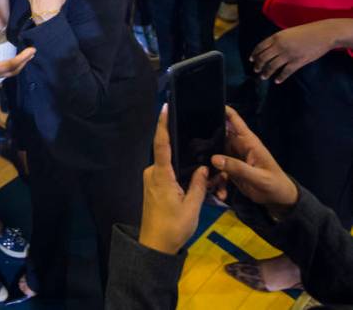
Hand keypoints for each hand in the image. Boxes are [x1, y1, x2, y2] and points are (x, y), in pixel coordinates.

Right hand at [0, 36, 35, 97]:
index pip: (11, 65)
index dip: (23, 58)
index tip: (32, 50)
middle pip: (12, 71)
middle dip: (23, 62)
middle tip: (32, 52)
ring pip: (8, 73)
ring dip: (18, 65)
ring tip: (24, 58)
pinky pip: (2, 73)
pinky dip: (9, 67)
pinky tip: (7, 63)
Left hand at [138, 105, 209, 254]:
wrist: (155, 246)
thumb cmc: (173, 226)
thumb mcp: (192, 207)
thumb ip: (198, 184)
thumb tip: (202, 167)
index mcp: (161, 175)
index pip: (161, 144)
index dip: (162, 125)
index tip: (165, 107)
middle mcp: (153, 173)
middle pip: (167, 152)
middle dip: (182, 145)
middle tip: (200, 136)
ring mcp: (151, 179)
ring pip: (168, 163)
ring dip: (182, 162)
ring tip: (201, 156)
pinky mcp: (153, 186)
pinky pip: (167, 171)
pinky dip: (179, 170)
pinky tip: (193, 171)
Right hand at [210, 106, 298, 215]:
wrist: (279, 200)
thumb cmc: (274, 184)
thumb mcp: (258, 177)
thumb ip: (237, 167)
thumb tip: (213, 158)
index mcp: (247, 142)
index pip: (234, 120)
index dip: (221, 110)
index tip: (204, 106)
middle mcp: (238, 147)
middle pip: (217, 136)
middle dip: (204, 141)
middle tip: (189, 148)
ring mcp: (233, 158)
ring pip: (214, 155)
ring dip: (208, 167)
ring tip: (206, 179)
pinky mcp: (230, 170)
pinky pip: (218, 171)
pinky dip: (216, 181)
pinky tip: (219, 193)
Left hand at [250, 20, 338, 83]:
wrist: (324, 33)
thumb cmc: (307, 31)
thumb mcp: (288, 32)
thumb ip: (278, 40)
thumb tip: (270, 49)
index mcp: (276, 37)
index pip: (260, 47)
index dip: (254, 54)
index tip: (251, 60)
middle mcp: (280, 46)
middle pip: (263, 58)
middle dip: (258, 65)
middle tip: (256, 70)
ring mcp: (288, 54)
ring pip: (272, 66)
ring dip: (266, 73)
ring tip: (263, 77)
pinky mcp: (298, 62)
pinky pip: (285, 72)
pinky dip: (280, 77)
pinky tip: (277, 81)